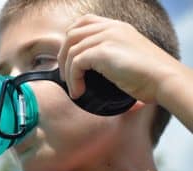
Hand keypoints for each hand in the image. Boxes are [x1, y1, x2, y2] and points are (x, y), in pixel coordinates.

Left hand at [58, 14, 178, 102]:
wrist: (164, 79)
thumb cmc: (149, 75)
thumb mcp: (128, 57)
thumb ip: (111, 55)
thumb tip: (94, 71)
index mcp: (116, 27)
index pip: (84, 21)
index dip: (70, 38)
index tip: (69, 58)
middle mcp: (110, 28)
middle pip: (71, 34)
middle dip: (63, 56)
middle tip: (65, 75)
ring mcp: (107, 37)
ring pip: (71, 50)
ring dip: (67, 72)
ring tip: (73, 88)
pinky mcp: (103, 51)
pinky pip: (76, 63)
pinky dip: (73, 79)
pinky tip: (78, 91)